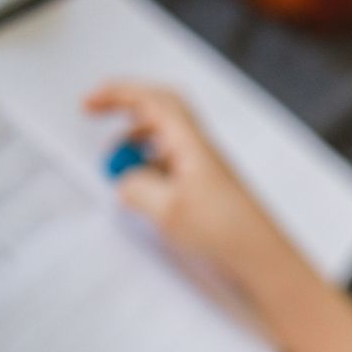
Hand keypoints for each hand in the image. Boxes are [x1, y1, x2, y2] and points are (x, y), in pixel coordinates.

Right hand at [85, 83, 275, 273]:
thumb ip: (137, 189)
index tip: (88, 104)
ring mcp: (205, 169)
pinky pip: (172, 167)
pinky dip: (151, 170)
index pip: (153, 100)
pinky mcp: (208, 190)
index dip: (118, 94)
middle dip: (125, 112)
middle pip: (160, 113)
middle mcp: (200, 150)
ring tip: (118, 170)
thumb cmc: (224, 231)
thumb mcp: (167, 210)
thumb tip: (125, 181)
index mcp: (192, 144)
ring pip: (164, 142)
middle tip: (96, 120)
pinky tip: (143, 193)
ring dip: (136, 146)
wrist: (264, 258)